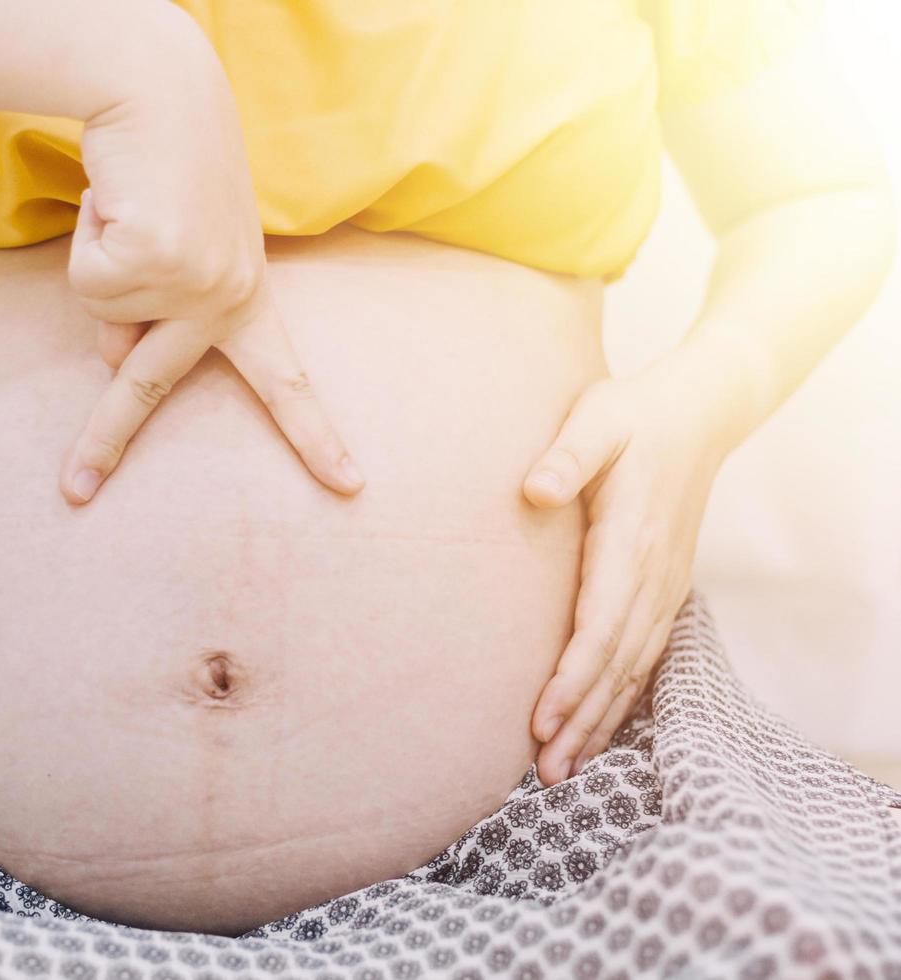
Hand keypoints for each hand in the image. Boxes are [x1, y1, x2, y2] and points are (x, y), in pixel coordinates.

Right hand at [60, 31, 363, 504]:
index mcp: (249, 301)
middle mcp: (229, 298)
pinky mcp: (158, 258)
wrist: (162, 93)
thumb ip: (152, 318)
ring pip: (104, 317)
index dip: (314, 437)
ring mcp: (195, 281)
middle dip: (104, 442)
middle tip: (75, 489)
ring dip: (97, 266)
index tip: (350, 487)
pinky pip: (88, 280)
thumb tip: (115, 364)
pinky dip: (88, 238)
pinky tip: (119, 201)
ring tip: (128, 213)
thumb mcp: (177, 259)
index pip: (287, 381)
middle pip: (149, 385)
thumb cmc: (171, 178)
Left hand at [523, 351, 736, 784]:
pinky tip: (600, 723)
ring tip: (564, 768)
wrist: (699, 411)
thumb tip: (535, 491)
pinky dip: (622, 695)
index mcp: (630, 540)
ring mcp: (665, 584)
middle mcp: (653, 574)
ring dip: (600, 719)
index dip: (571, 679)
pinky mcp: (665, 585)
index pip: (599, 626)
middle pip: (616, 664)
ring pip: (633, 668)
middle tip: (545, 773)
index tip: (542, 721)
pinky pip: (645, 653)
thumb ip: (567, 455)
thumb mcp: (595, 418)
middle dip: (581, 720)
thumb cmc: (635, 414)